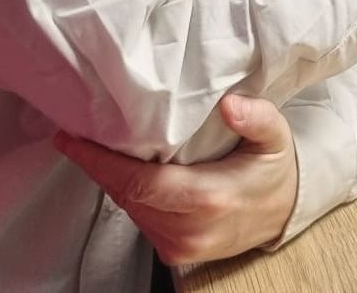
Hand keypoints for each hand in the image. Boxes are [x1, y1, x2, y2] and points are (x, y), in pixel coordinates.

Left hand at [52, 95, 297, 266]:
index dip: (100, 162)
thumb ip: (257, 118)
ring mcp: (179, 246)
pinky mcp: (174, 253)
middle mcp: (187, 229)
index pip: (139, 182)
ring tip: (99, 148)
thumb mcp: (276, 137)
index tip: (72, 140)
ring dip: (112, 180)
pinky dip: (130, 194)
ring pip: (130, 209)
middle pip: (126, 196)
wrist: (284, 214)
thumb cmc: (275, 172)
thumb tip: (229, 105)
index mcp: (208, 198)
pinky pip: (140, 219)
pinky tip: (127, 172)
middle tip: (77, 135)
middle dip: (99, 166)